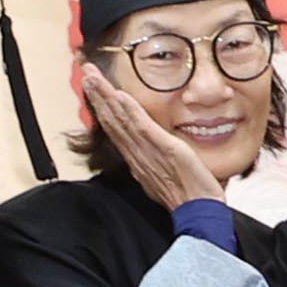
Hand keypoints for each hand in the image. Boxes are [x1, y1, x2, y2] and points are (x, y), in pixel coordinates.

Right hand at [81, 57, 229, 211]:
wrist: (200, 213)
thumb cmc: (189, 197)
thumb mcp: (168, 175)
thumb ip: (158, 159)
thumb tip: (159, 148)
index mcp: (138, 159)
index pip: (116, 129)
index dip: (103, 107)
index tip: (93, 89)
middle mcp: (137, 154)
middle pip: (111, 120)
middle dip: (97, 95)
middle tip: (86, 73)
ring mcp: (148, 152)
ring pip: (120, 120)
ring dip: (105, 97)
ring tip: (92, 77)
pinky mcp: (165, 149)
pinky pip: (143, 127)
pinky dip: (129, 111)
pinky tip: (119, 95)